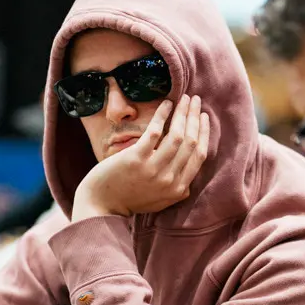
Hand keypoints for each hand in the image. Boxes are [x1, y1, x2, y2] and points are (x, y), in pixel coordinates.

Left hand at [72, 95, 209, 219]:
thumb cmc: (129, 201)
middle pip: (191, 142)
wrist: (101, 206)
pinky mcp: (136, 159)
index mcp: (179, 189)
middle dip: (195, 118)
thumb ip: (176, 189)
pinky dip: (163, 115)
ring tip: (185, 98)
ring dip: (183, 113)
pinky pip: (155, 132)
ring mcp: (153, 170)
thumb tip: (189, 176)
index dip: (204, 133)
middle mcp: (170, 180)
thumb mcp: (161, 200)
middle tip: (197, 101)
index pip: (199, 156)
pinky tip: (166, 104)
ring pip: (177, 136)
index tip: (204, 117)